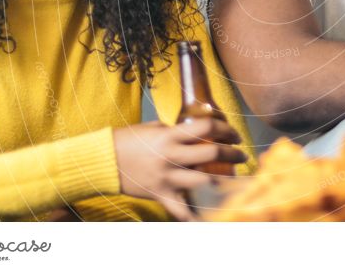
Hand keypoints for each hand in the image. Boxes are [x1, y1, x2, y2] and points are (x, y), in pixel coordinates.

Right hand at [113, 118, 246, 220]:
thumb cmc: (129, 139)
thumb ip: (176, 130)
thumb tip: (198, 130)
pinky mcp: (161, 194)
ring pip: (204, 180)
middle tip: (241, 155)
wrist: (103, 159)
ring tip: (233, 179)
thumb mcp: (154, 128)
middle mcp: (171, 155)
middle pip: (211, 152)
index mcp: (170, 135)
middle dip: (232, 153)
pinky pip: (181, 210)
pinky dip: (195, 216)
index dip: (226, 129)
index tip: (234, 134)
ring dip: (223, 180)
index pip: (207, 127)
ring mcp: (167, 176)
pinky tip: (209, 217)